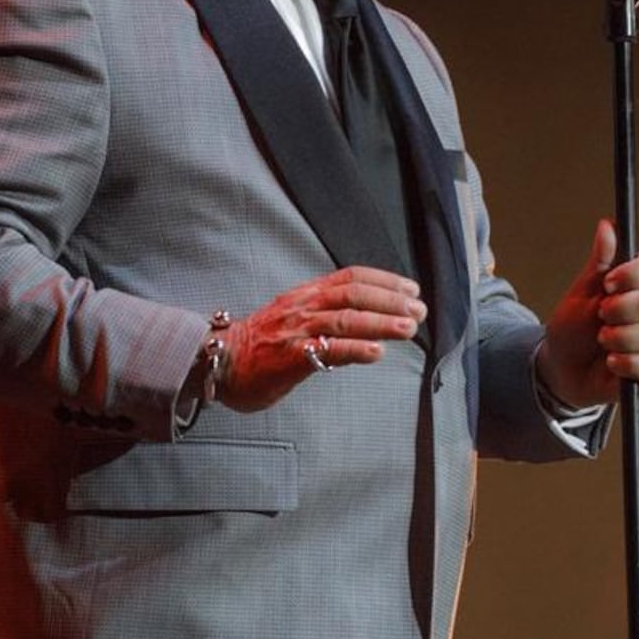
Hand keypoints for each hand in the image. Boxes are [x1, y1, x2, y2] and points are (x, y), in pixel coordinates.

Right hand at [218, 266, 426, 412]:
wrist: (219, 361)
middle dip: (391, 300)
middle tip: (419, 310)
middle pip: (354, 294)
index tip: (411, 289)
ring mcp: (297, 330)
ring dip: (381, 322)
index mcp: (307, 294)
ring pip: (345, 319)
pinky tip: (377, 352)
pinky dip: (355, 350)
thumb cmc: (261, 343)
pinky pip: (326, 350)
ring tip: (409, 328)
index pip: (351, 277)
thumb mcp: (295, 317)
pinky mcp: (290, 356)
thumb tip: (369, 316)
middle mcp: (304, 306)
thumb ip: (328, 314)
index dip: (385, 280)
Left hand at [539, 219, 638, 408]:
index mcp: (637, 285)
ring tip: (601, 341)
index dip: (634, 274)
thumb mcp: (581, 292)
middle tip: (600, 315)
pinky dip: (629, 363)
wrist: (561, 368)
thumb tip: (608, 225)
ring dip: (621, 338)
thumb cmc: (573, 327)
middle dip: (621, 310)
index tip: (609, 283)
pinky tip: (611, 362)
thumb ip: (600, 262)